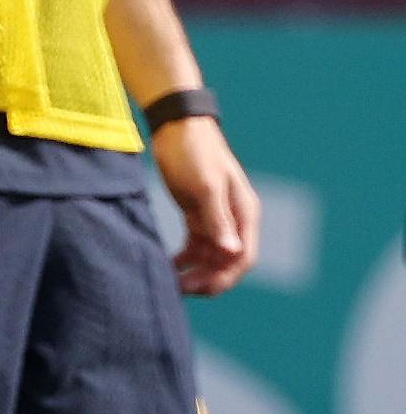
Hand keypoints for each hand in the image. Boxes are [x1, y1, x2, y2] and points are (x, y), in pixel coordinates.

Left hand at [151, 116, 260, 295]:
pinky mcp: (197, 212)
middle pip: (226, 261)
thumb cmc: (193, 150)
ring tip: (171, 283)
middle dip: (207, 278)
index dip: (225, 277)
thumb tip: (231, 253)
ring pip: (210, 256)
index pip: (243, 257)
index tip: (201, 288)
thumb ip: (218, 219)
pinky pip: (195, 244)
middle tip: (179, 290)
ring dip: (194, 272)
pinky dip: (185, 258)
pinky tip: (169, 266)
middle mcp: (233, 218)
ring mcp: (215, 216)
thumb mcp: (205, 184)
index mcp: (244, 212)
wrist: (175, 123)